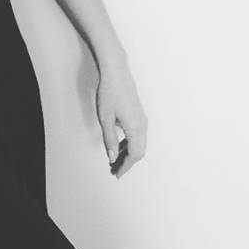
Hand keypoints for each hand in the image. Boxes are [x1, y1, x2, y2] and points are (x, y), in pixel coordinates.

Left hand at [95, 58, 147, 178]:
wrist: (116, 73)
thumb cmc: (109, 94)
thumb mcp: (105, 119)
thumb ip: (109, 140)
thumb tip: (112, 158)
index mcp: (135, 128)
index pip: (134, 154)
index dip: (125, 166)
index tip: (117, 174)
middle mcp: (143, 125)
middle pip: (139, 151)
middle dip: (127, 163)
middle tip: (114, 171)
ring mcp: (143, 119)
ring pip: (139, 144)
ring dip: (127, 154)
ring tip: (114, 161)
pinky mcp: (139, 115)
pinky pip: (138, 135)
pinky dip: (129, 144)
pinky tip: (118, 146)